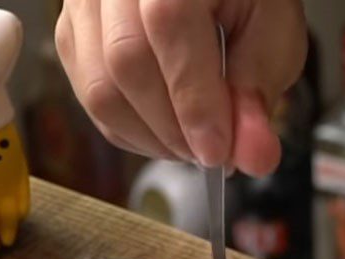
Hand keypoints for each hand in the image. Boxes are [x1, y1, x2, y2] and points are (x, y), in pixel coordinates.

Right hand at [55, 0, 306, 175]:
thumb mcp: (273, 34)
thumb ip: (258, 92)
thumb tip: (253, 158)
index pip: (169, 28)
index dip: (195, 104)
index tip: (219, 154)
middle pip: (124, 63)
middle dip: (173, 128)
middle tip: (212, 154)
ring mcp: (82, 2)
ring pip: (99, 89)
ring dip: (152, 138)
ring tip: (193, 145)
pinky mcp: (71, 32)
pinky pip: (89, 97)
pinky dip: (132, 131)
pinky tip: (167, 132)